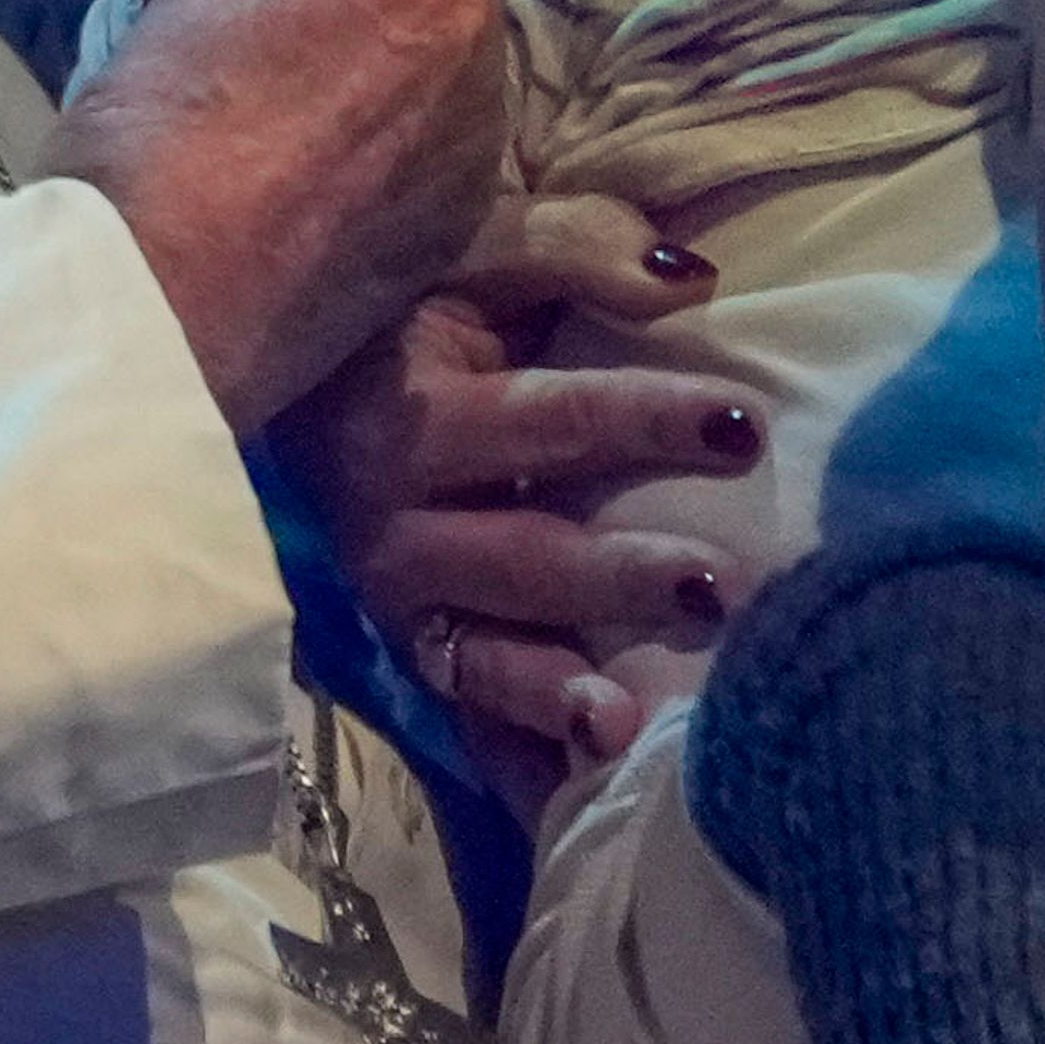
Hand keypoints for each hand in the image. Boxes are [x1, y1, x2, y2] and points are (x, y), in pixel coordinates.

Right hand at [42, 0, 506, 436]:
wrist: (155, 325)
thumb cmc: (159, 142)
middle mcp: (481, 63)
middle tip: (271, 4)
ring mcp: (476, 156)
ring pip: (448, 57)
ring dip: (389, 51)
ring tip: (278, 89)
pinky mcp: (453, 231)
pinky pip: (440, 141)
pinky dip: (389, 129)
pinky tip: (302, 155)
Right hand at [285, 274, 769, 807]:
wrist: (300, 379)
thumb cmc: (418, 308)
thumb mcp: (478, 254)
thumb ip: (573, 249)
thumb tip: (687, 282)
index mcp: (413, 407)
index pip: (543, 420)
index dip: (641, 421)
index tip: (744, 426)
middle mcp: (390, 516)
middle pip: (515, 556)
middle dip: (616, 578)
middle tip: (719, 589)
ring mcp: (396, 599)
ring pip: (475, 656)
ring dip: (552, 692)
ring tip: (626, 719)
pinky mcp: (409, 651)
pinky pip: (464, 713)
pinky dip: (518, 757)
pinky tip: (577, 794)